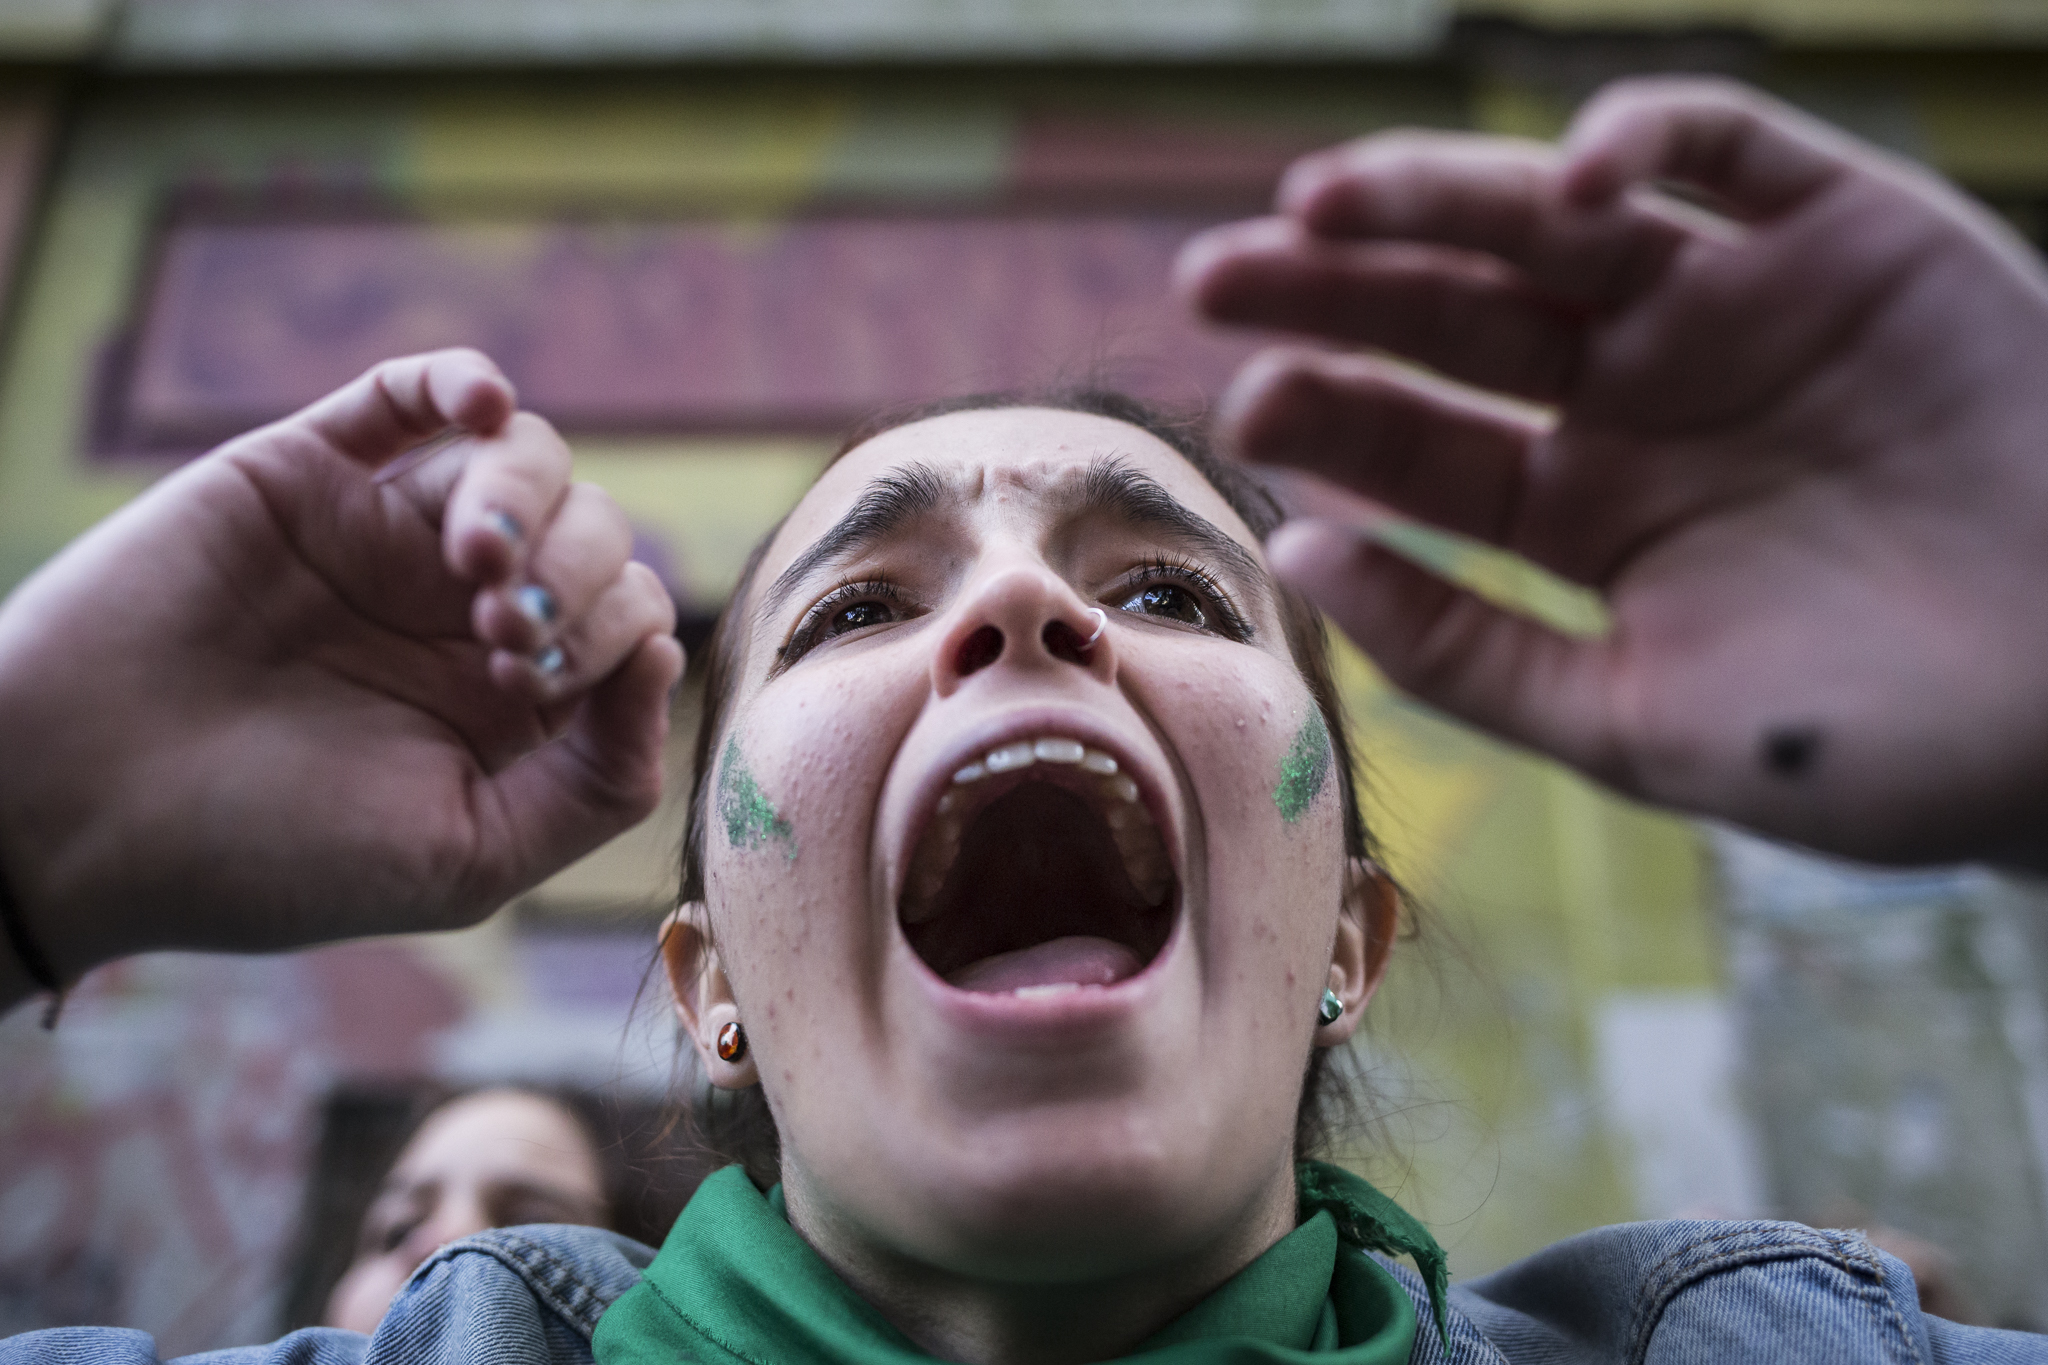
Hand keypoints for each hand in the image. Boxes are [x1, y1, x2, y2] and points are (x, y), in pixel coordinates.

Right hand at [0, 349, 680, 1008]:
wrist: (74, 813)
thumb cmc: (265, 854)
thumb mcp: (466, 857)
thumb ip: (595, 780)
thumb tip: (665, 649)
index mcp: (511, 702)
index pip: (628, 620)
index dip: (614, 629)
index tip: (531, 678)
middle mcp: (462, 612)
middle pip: (594, 532)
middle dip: (578, 569)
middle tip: (501, 628)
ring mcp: (389, 537)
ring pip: (524, 460)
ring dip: (529, 496)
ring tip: (475, 562)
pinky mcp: (309, 476)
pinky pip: (406, 395)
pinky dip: (461, 382)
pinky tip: (485, 405)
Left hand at [1178, 76, 2047, 866]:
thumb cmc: (1877, 750)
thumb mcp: (1641, 726)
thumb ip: (1471, 654)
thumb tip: (1300, 558)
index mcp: (1585, 514)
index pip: (1423, 446)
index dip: (1332, 417)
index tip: (1245, 406)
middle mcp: (1641, 398)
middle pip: (1454, 318)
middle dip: (1335, 290)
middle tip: (1216, 275)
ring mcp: (1736, 309)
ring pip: (1554, 222)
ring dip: (1436, 198)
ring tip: (1321, 201)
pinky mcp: (1849, 233)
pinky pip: (1729, 149)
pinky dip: (1645, 138)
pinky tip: (1565, 177)